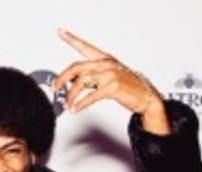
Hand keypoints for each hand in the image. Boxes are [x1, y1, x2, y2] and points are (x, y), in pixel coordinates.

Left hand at [53, 29, 168, 133]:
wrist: (146, 96)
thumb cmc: (128, 86)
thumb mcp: (107, 76)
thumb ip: (90, 76)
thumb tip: (71, 80)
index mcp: (104, 59)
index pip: (85, 46)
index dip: (71, 39)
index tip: (60, 32)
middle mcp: (106, 64)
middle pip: (77, 67)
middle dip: (62, 78)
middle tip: (55, 87)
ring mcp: (110, 75)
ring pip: (81, 82)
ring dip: (71, 95)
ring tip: (67, 104)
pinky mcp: (113, 87)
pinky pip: (91, 96)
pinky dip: (80, 104)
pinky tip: (75, 108)